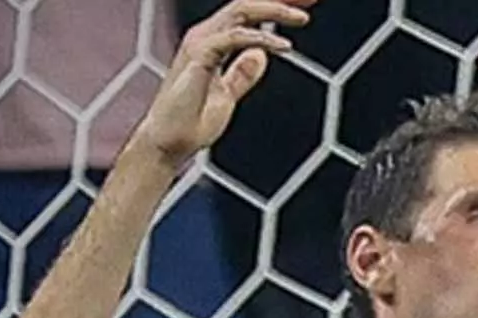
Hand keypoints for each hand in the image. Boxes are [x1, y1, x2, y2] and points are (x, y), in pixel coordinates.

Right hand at [134, 0, 315, 166]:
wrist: (168, 144)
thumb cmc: (189, 124)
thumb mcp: (226, 95)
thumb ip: (241, 75)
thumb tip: (260, 56)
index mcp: (211, 42)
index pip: (246, 15)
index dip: (275, 7)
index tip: (304, 7)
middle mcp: (204, 36)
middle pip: (245, 4)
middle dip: (279, 0)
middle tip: (309, 2)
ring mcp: (200, 43)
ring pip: (241, 10)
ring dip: (275, 9)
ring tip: (302, 17)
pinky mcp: (200, 56)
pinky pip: (236, 37)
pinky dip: (262, 38)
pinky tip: (284, 46)